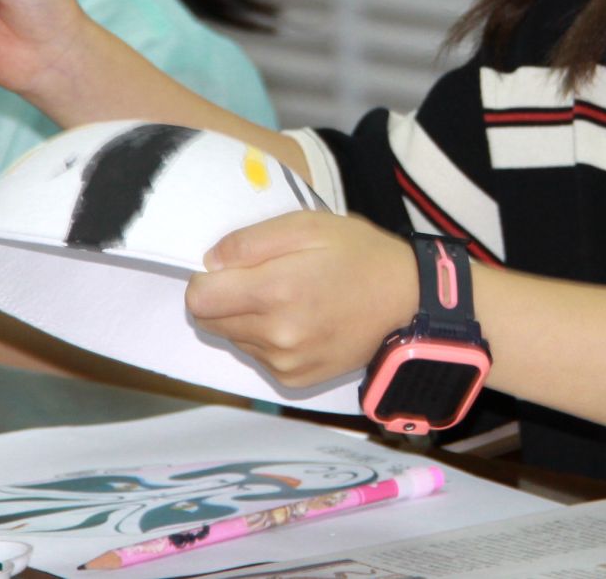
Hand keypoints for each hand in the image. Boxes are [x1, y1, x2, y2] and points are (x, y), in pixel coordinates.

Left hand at [186, 212, 416, 387]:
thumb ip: (251, 241)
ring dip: (247, 318)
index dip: (207, 279)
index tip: (232, 268)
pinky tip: (299, 321)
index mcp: (276, 291)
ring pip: (234, 339)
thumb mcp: (308, 225)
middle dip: (226, 298)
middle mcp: (275, 335)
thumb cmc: (359, 255)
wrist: (406, 303)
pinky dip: (267, 338)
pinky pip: (257, 356)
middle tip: (265, 278)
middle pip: (210, 321)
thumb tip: (210, 262)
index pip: (199, 299)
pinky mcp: (294, 379)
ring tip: (289, 298)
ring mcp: (284, 362)